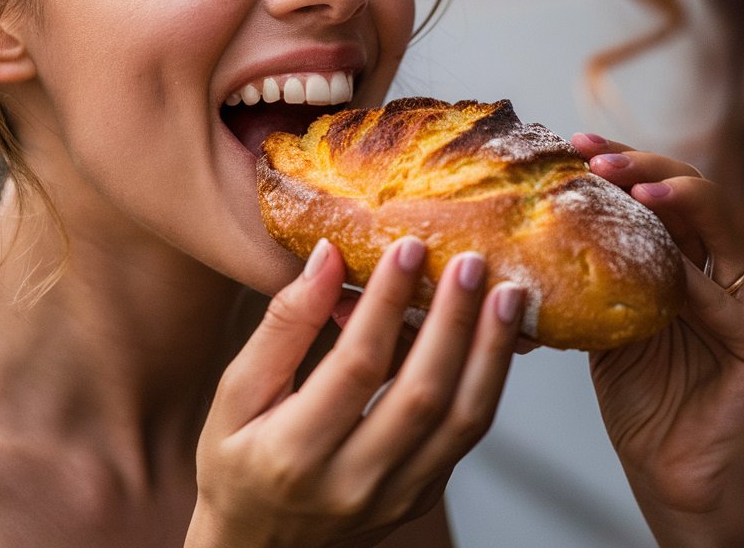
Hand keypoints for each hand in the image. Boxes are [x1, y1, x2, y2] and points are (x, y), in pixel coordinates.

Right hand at [186, 237, 523, 547]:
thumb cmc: (238, 460)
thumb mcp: (236, 392)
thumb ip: (284, 324)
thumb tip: (328, 256)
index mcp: (295, 452)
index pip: (357, 366)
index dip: (387, 302)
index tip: (408, 247)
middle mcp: (353, 482)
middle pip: (424, 394)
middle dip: (455, 320)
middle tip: (470, 261)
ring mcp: (396, 497)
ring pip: (463, 420)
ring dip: (492, 351)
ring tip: (508, 295)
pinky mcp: (423, 496)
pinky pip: (466, 435)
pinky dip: (487, 379)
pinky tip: (495, 336)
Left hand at [569, 133, 743, 547]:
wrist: (656, 459)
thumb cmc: (625, 383)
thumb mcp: (593, 315)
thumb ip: (576, 273)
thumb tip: (506, 232)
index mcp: (670, 252)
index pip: (652, 189)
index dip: (620, 160)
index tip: (576, 142)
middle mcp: (705, 266)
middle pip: (692, 195)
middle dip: (647, 168)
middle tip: (601, 161)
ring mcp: (733, 301)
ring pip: (724, 233)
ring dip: (683, 204)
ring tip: (641, 193)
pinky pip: (727, 304)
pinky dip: (698, 283)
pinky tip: (670, 268)